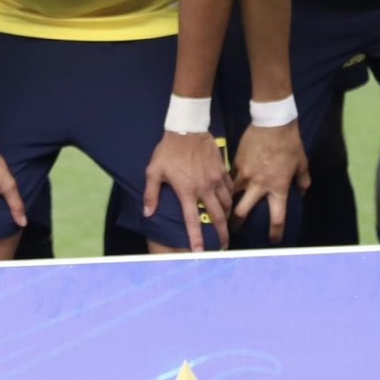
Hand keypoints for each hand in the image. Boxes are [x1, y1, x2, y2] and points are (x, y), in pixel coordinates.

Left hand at [144, 130, 232, 252]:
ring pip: (226, 204)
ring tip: (226, 225)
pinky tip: (229, 203)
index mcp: (187, 191)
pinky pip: (230, 189)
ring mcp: (216, 179)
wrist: (187, 128)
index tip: (199, 252)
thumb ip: (152, 194)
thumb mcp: (154, 171)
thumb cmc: (168, 150)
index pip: (193, 220)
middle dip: (221, 234)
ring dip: (227, 217)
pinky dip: (231, 198)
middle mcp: (204, 188)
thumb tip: (148, 214)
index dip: (196, 238)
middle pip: (217, 217)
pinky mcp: (222, 170)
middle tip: (223, 246)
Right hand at [231, 121, 310, 240]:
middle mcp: (258, 185)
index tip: (273, 240)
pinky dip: (229, 182)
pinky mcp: (236, 162)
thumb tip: (302, 192)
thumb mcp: (302, 163)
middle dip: (236, 224)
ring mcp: (244, 174)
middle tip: (233, 230)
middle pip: (242, 211)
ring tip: (224, 208)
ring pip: (231, 194)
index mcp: (277, 188)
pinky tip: (225, 184)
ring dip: (228, 202)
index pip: (277, 217)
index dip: (275, 232)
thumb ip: (302, 180)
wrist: (272, 123)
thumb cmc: (290, 144)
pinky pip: (231, 177)